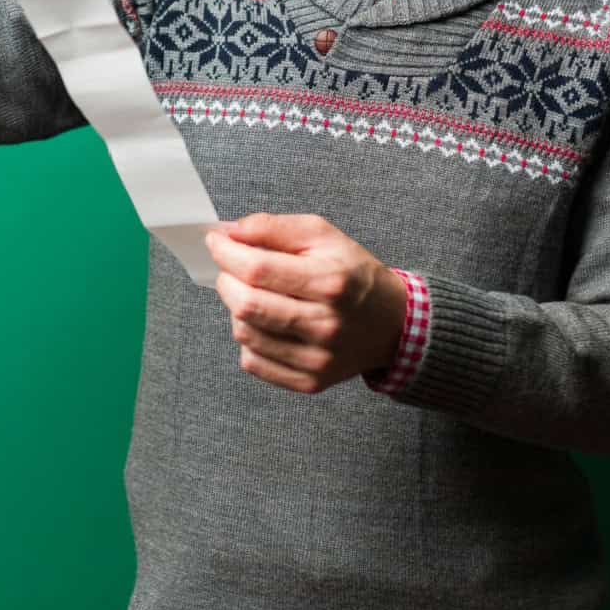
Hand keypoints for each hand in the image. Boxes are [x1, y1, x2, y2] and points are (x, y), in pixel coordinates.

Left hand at [205, 214, 407, 393]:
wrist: (392, 324)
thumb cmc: (354, 274)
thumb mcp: (323, 236)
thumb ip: (274, 228)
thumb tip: (228, 232)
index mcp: (330, 282)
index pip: (258, 269)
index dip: (227, 252)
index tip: (217, 242)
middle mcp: (325, 324)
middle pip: (246, 305)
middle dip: (226, 280)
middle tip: (233, 270)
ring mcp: (317, 359)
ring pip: (244, 334)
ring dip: (237, 309)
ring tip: (255, 296)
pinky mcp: (309, 382)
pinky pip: (253, 362)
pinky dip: (249, 339)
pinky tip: (266, 324)